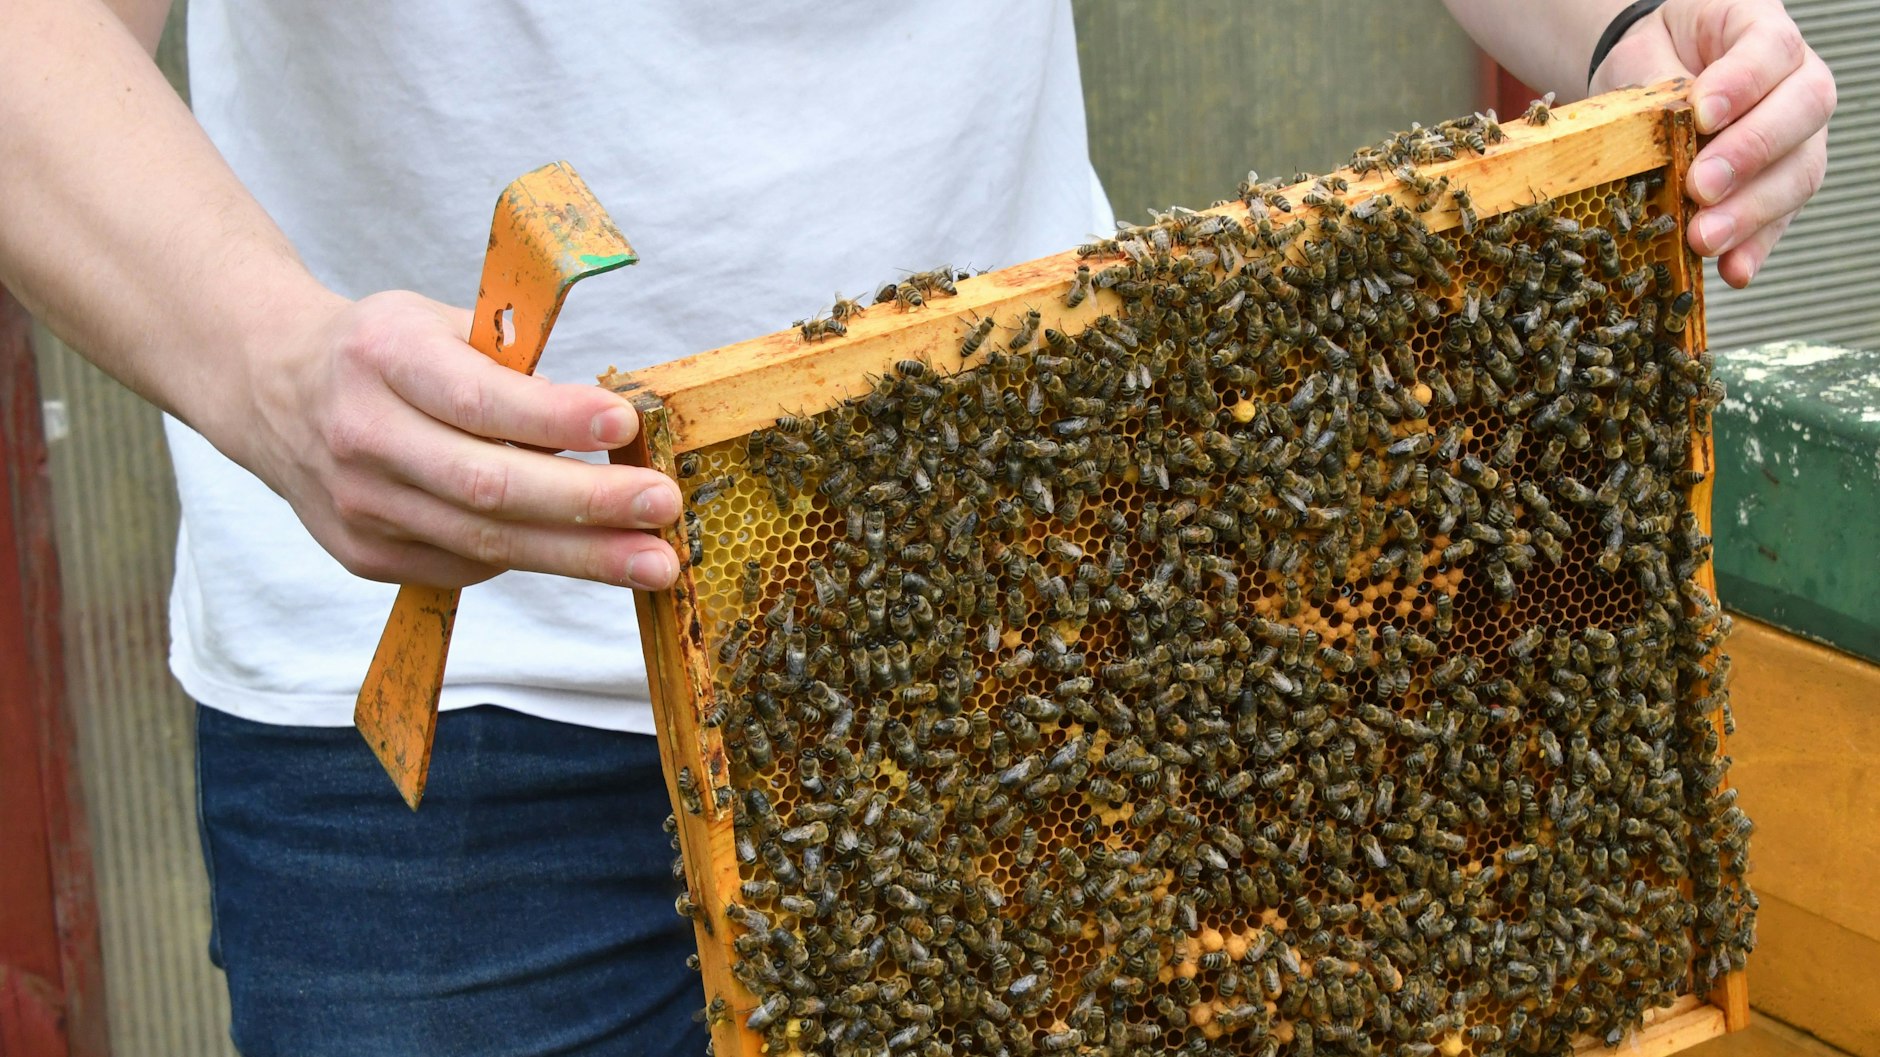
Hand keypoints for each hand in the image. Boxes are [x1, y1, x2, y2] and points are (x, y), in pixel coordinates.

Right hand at [225, 289, 681, 589]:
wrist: (273, 389)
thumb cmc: (387, 351)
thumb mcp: (439, 323)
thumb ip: (513, 365)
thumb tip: (613, 417)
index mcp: (381, 357)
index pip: (477, 399)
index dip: (554, 417)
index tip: (626, 424)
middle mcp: (362, 435)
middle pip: (487, 486)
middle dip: (587, 503)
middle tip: (663, 508)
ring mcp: (359, 505)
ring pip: (484, 543)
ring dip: (580, 556)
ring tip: (652, 560)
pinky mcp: (365, 554)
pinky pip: (465, 564)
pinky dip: (530, 558)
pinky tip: (584, 553)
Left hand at [1592, 0, 1835, 287]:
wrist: (1659, 71)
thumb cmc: (1658, 56)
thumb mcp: (1645, 54)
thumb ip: (1658, 86)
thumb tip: (1660, 131)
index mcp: (1762, 32)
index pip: (1771, 48)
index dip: (1743, 82)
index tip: (1703, 113)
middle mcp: (1797, 82)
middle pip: (1802, 111)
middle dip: (1749, 154)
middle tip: (1700, 187)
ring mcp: (1798, 137)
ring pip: (1799, 172)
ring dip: (1751, 212)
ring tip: (1705, 238)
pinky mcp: (1782, 186)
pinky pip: (1781, 218)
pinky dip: (1755, 246)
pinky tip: (1732, 269)